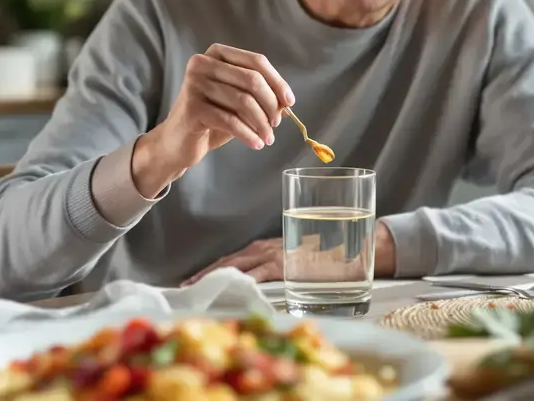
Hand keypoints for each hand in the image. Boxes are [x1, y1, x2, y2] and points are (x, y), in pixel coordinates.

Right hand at [132, 44, 294, 197]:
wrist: (178, 141)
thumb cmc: (212, 118)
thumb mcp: (238, 102)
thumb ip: (261, 96)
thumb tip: (286, 102)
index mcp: (216, 54)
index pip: (256, 61)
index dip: (277, 82)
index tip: (289, 102)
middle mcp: (202, 63)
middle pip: (252, 79)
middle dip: (270, 104)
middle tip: (276, 124)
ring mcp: (194, 84)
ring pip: (243, 102)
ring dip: (261, 123)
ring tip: (267, 138)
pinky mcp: (191, 108)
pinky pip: (230, 121)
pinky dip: (248, 134)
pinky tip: (256, 144)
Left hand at [182, 223, 397, 284]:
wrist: (349, 245)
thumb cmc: (323, 257)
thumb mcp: (293, 261)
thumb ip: (276, 270)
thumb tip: (257, 284)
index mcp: (264, 249)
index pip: (231, 260)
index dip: (210, 270)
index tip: (192, 281)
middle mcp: (264, 249)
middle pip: (227, 262)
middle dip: (204, 275)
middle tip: (184, 287)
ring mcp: (273, 256)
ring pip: (237, 266)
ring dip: (214, 277)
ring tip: (195, 288)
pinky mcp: (284, 265)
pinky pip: (258, 274)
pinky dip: (242, 281)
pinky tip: (229, 287)